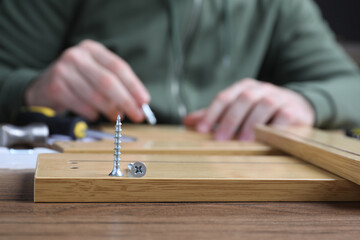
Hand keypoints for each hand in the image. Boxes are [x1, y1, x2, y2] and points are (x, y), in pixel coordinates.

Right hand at [25, 40, 149, 121]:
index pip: (118, 67)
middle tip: (137, 115)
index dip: (134, 85)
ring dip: (110, 109)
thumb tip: (138, 104)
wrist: (43, 87)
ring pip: (95, 95)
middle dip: (126, 101)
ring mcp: (63, 69)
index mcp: (93, 49)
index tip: (145, 101)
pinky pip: (81, 105)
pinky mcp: (55, 86)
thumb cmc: (78, 82)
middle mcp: (77, 55)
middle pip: (108, 81)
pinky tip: (94, 115)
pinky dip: (91, 113)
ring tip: (117, 117)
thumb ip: (118, 86)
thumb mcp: (97, 75)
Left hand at [184, 79, 314, 140]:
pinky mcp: (294, 110)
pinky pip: (284, 116)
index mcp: (243, 88)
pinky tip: (266, 140)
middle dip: (230, 120)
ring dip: (252, 124)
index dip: (211, 113)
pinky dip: (274, 128)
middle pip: (243, 99)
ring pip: (265, 105)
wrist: (297, 107)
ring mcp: (279, 97)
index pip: (225, 97)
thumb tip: (188, 122)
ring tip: (243, 142)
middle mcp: (261, 89)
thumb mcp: (237, 110)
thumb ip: (214, 116)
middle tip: (220, 140)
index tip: (201, 131)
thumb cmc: (260, 111)